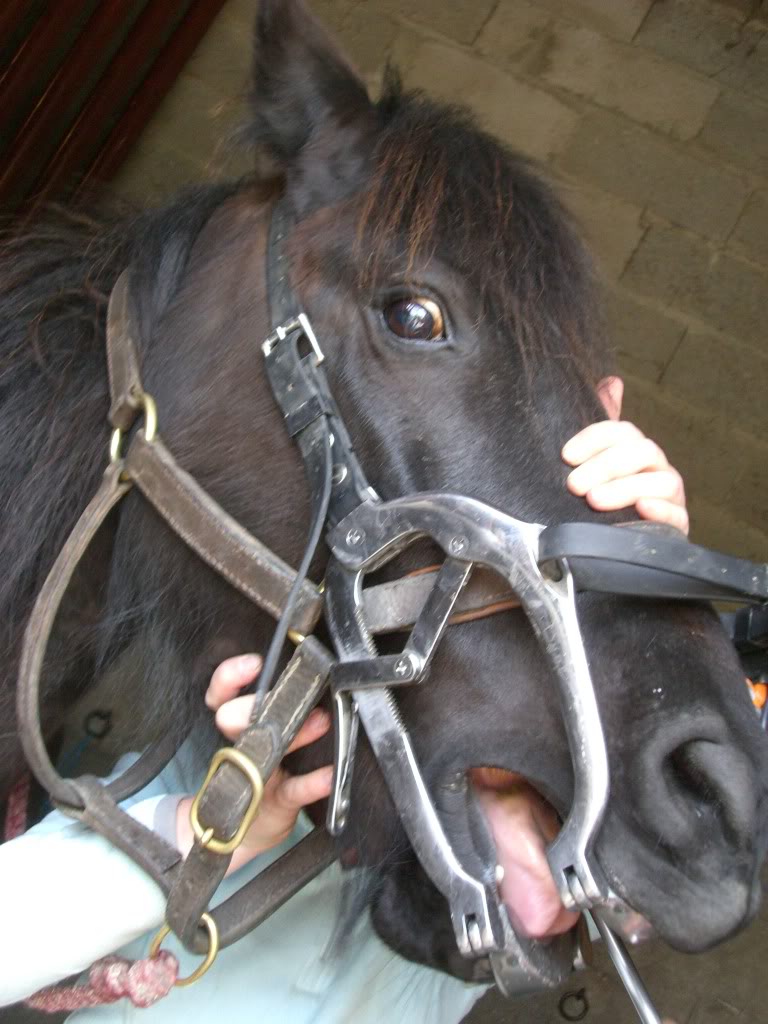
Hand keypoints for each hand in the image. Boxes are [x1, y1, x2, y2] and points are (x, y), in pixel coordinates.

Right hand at [176, 654, 332, 872]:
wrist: (258, 828)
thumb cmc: (268, 771)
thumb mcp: (275, 736)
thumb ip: (288, 710)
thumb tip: (316, 685)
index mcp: (240, 726)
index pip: (222, 695)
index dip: (230, 677)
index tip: (253, 664)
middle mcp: (243, 747)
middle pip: (233, 719)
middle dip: (247, 708)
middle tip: (269, 701)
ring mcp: (257, 775)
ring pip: (265, 751)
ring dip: (295, 735)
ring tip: (320, 722)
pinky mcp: (276, 802)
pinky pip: (293, 790)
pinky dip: (313, 783)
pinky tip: (329, 776)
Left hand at [562, 421, 687, 533]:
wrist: (633, 545)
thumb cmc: (604, 507)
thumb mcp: (592, 484)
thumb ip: (581, 472)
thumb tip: (560, 464)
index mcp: (636, 452)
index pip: (621, 432)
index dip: (593, 439)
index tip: (567, 456)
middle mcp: (657, 468)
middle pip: (642, 452)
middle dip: (605, 466)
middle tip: (574, 485)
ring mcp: (672, 495)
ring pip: (663, 481)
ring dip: (625, 488)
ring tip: (594, 500)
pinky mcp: (679, 523)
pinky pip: (676, 514)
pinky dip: (660, 509)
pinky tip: (641, 508)